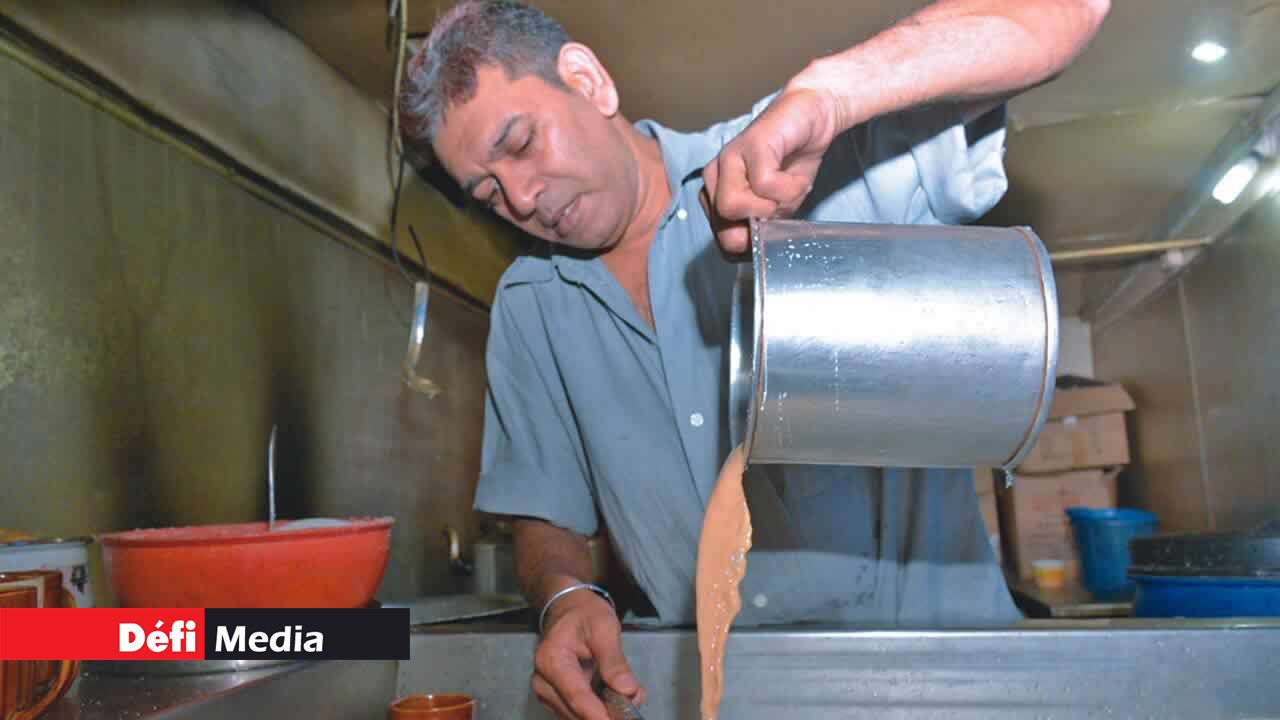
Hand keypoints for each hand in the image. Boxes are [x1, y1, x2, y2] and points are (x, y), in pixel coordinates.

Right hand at [532, 589, 645, 719]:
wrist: (568, 609)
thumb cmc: (585, 614)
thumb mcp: (604, 628)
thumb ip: (614, 661)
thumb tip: (628, 690)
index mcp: (551, 659)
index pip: (576, 695)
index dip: (598, 714)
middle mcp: (543, 680)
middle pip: (575, 711)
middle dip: (606, 713)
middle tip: (635, 700)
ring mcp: (546, 691)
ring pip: (577, 715)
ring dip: (604, 712)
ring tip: (631, 695)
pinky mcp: (555, 698)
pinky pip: (577, 712)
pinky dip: (599, 709)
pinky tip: (617, 696)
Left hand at [701, 83, 844, 253]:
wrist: (812, 119)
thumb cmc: (793, 164)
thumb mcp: (777, 207)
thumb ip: (760, 227)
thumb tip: (751, 248)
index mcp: (716, 193)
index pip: (720, 240)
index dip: (750, 245)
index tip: (771, 228)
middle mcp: (715, 176)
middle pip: (723, 228)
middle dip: (759, 228)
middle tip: (781, 206)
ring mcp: (729, 158)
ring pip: (733, 206)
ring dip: (772, 207)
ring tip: (786, 188)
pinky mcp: (751, 144)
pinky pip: (763, 186)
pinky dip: (788, 189)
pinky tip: (794, 175)